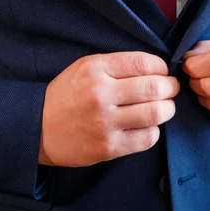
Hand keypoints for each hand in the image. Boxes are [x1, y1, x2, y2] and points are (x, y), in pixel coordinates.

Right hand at [39, 52, 180, 166]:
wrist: (38, 128)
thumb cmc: (67, 95)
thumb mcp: (84, 68)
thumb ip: (117, 65)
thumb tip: (157, 69)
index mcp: (95, 69)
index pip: (144, 63)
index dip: (162, 67)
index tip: (162, 72)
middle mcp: (100, 94)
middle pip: (154, 87)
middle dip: (171, 88)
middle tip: (170, 90)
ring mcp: (104, 123)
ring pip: (155, 113)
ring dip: (167, 109)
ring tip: (163, 108)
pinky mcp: (108, 147)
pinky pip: (147, 138)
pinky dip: (154, 131)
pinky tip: (146, 127)